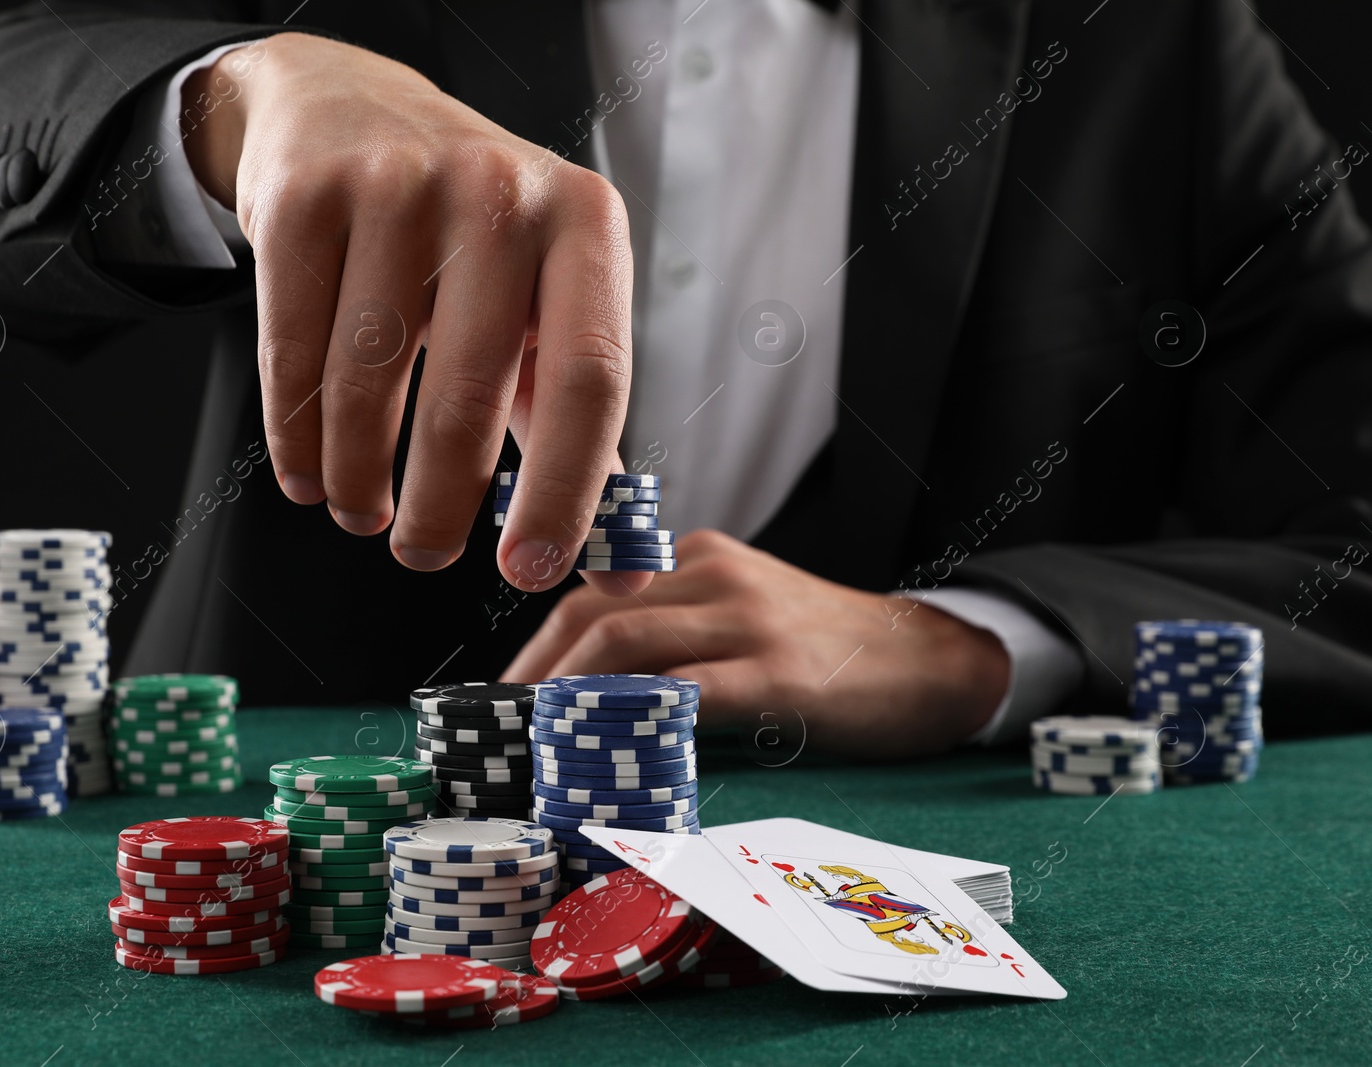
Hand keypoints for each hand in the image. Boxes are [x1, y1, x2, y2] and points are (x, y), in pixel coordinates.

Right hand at [184, 33, 649, 595]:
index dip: (566, 491)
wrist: (349, 108)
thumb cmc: (472, 243)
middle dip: (440, 509)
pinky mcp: (304, 199)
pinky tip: (307, 476)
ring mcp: (396, 185)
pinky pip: (292, 354)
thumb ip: (583, 436)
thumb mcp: (546, 309)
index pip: (591, 380)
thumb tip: (622, 573)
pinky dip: (296, 438)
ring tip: (361, 514)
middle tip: (423, 557)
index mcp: (585, 225)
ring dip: (358, 480)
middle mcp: (499, 191)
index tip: (530, 573)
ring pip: (367, 384)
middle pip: (468, 397)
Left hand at [502, 531, 1011, 758]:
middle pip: (594, 618)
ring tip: (536, 748)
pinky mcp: (777, 670)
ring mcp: (746, 618)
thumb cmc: (827, 650)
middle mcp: (713, 573)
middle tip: (507, 734)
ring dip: (566, 699)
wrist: (932, 659)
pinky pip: (687, 691)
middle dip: (536, 677)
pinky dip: (631, 721)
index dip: (538, 649)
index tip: (508, 701)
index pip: (592, 596)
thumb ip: (676, 639)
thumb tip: (592, 700)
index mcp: (696, 558)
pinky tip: (603, 752)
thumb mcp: (741, 617)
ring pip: (626, 646)